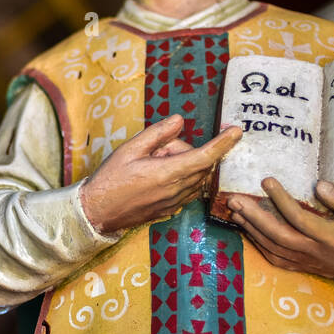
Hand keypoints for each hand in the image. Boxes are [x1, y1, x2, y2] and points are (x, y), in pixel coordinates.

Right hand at [80, 115, 241, 233]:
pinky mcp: (171, 210)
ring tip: (152, 166)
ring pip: (196, 178)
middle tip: (157, 151)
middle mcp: (176, 191)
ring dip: (184, 166)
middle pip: (200, 164)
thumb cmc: (110, 179)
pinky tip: (157, 177)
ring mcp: (175, 203)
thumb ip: (157, 134)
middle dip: (187, 151)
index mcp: (166, 173)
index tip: (237, 131)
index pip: (204, 156)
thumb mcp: (129, 149)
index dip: (223, 143)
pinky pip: (188, 190)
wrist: (96, 212)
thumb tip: (180, 121)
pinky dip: (182, 178)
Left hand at [227, 178, 333, 287]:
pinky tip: (245, 229)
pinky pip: (272, 256)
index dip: (281, 199)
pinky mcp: (298, 266)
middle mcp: (311, 250)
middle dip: (253, 216)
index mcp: (329, 237)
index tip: (266, 181)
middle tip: (235, 199)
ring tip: (234, 210)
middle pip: (277, 233)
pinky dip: (256, 243)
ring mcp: (302, 260)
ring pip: (271, 245)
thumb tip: (319, 185)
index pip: (299, 217)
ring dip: (250, 228)